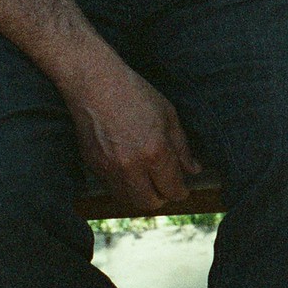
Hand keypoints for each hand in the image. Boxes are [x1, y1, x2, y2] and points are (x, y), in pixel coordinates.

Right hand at [65, 61, 201, 211]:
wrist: (95, 84)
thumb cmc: (135, 94)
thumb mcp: (168, 115)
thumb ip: (182, 147)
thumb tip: (193, 170)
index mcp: (155, 152)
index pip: (172, 189)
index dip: (181, 192)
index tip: (183, 189)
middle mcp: (131, 166)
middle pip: (149, 203)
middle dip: (162, 198)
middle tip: (166, 186)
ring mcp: (109, 168)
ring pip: (128, 200)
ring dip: (141, 195)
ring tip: (149, 181)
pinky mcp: (93, 166)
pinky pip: (112, 188)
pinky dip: (124, 186)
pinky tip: (131, 171)